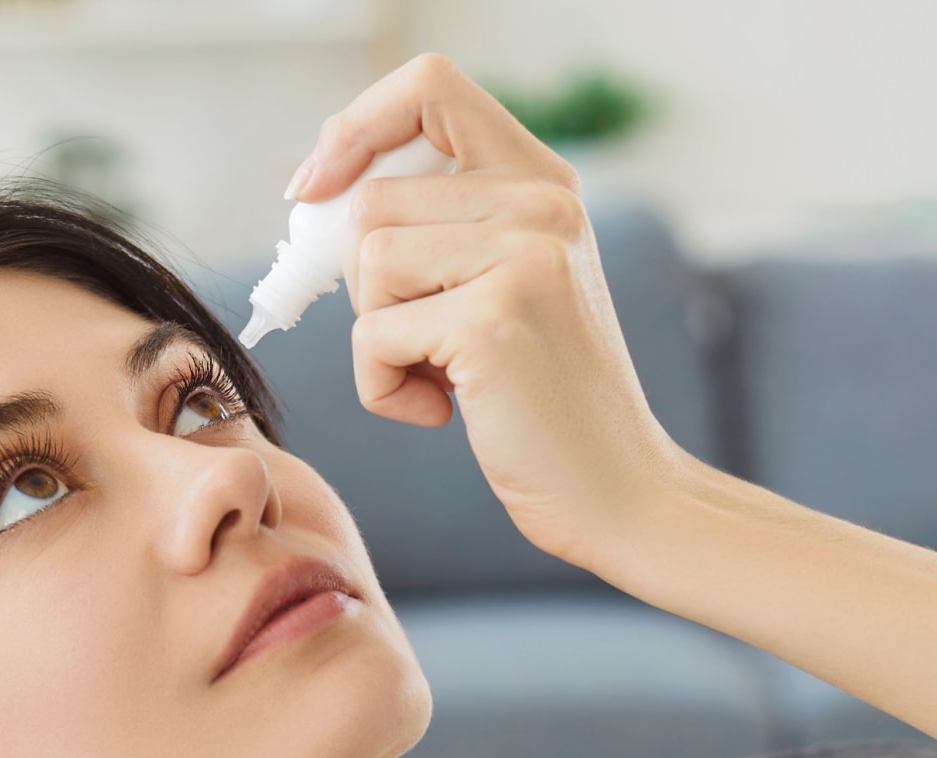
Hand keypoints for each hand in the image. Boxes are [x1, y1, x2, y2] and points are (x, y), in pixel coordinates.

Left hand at [284, 53, 696, 573]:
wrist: (620, 492)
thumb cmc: (543, 401)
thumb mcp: (506, 285)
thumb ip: (441, 227)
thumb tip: (315, 197)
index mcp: (544, 181)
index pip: (430, 86)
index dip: (356, 128)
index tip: (319, 189)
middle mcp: (542, 204)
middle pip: (371, 200)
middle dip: (365, 286)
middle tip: (419, 342)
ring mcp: (522, 259)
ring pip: (366, 263)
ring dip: (377, 339)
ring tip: (443, 378)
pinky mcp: (491, 324)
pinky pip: (372, 337)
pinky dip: (384, 389)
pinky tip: (446, 413)